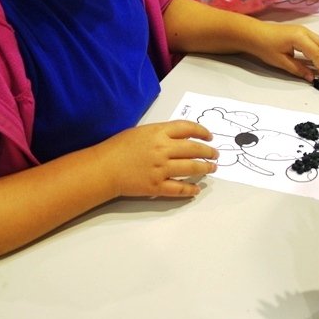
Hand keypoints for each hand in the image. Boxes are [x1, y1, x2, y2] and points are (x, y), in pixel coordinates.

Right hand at [94, 120, 217, 197]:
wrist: (104, 168)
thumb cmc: (118, 147)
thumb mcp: (141, 132)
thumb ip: (161, 133)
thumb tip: (180, 137)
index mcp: (158, 132)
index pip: (188, 128)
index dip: (202, 132)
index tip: (209, 136)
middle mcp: (163, 149)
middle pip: (194, 149)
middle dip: (208, 152)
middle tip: (215, 154)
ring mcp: (161, 168)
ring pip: (191, 168)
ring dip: (205, 168)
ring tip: (212, 169)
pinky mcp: (157, 186)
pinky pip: (179, 188)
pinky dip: (191, 189)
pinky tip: (197, 189)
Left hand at [247, 23, 318, 81]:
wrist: (255, 35)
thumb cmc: (265, 46)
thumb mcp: (281, 61)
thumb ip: (298, 69)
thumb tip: (311, 77)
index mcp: (299, 37)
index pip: (316, 53)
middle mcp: (304, 31)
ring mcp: (303, 30)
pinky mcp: (300, 31)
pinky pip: (315, 40)